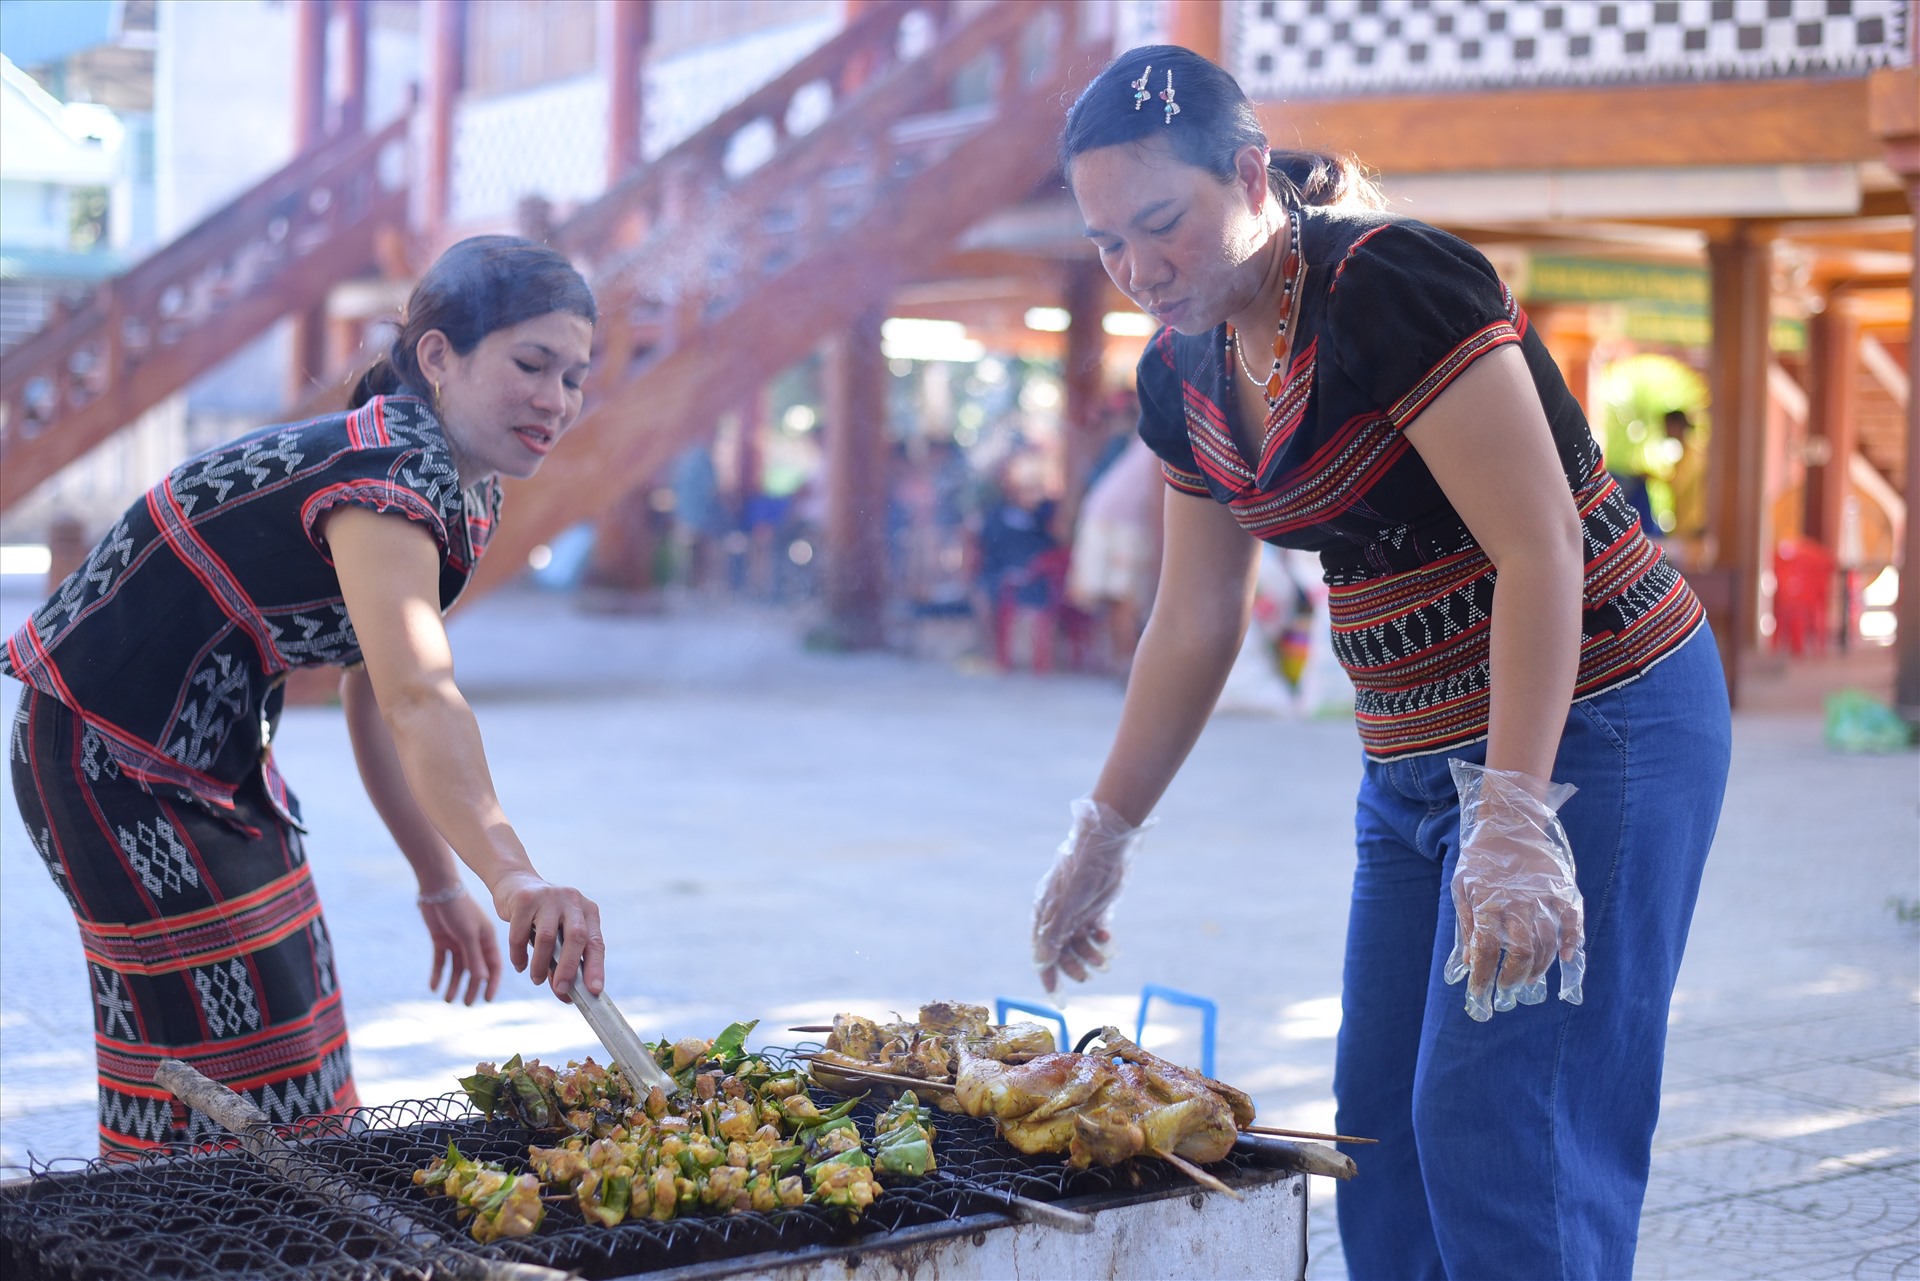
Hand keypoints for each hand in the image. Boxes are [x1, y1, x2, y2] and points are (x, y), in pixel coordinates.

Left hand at [419, 888, 502, 1004]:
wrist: (438, 889)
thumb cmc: (458, 908)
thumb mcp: (468, 935)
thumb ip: (474, 957)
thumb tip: (482, 980)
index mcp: (487, 939)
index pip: (493, 966)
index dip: (492, 983)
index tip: (488, 1000)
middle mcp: (474, 942)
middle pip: (475, 969)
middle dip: (471, 987)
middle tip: (467, 1005)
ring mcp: (457, 941)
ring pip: (457, 968)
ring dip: (453, 984)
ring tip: (448, 1000)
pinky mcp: (441, 940)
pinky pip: (440, 961)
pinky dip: (437, 974)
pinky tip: (433, 987)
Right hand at [489, 872, 605, 999]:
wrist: (515, 882)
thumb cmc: (541, 916)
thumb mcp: (557, 934)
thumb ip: (562, 960)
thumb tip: (565, 995)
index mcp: (587, 910)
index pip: (596, 942)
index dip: (596, 967)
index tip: (594, 990)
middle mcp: (572, 900)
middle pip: (576, 937)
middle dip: (569, 968)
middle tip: (561, 990)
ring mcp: (549, 897)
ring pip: (548, 937)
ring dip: (541, 965)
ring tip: (536, 979)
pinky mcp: (525, 899)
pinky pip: (520, 933)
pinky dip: (519, 954)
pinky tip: (519, 965)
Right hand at [1032, 797, 1152, 992]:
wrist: (1104, 845)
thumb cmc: (1079, 873)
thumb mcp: (1065, 908)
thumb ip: (1053, 936)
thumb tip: (1041, 964)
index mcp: (1044, 917)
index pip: (1042, 954)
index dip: (1048, 977)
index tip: (1058, 998)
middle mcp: (1059, 917)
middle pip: (1063, 953)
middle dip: (1074, 966)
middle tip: (1088, 976)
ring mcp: (1077, 913)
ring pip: (1081, 945)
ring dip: (1091, 956)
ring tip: (1105, 961)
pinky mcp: (1095, 908)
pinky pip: (1097, 934)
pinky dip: (1102, 942)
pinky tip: (1109, 942)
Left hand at [1443, 761, 1584, 1021]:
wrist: (1509, 820)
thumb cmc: (1479, 858)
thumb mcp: (1461, 888)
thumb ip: (1467, 925)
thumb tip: (1467, 963)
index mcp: (1488, 903)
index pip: (1485, 950)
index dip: (1483, 978)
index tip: (1481, 997)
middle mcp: (1516, 903)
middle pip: (1521, 952)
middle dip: (1514, 978)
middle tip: (1509, 991)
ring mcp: (1543, 896)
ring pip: (1547, 942)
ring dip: (1539, 968)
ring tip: (1529, 981)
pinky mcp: (1562, 888)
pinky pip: (1573, 920)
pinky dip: (1573, 941)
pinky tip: (1567, 958)